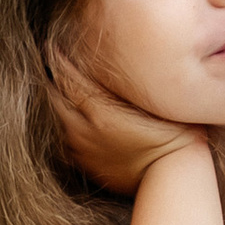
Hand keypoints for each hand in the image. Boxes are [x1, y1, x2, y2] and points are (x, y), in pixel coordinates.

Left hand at [47, 47, 206, 196]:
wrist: (171, 178)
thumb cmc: (174, 134)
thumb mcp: (153, 100)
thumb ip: (127, 83)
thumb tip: (113, 65)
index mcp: (99, 111)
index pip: (68, 78)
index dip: (58, 60)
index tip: (52, 47)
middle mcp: (84, 130)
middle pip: (55, 98)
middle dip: (52, 79)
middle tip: (50, 64)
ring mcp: (83, 150)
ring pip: (58, 120)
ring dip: (56, 102)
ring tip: (58, 88)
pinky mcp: (87, 165)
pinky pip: (67, 141)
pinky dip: (65, 126)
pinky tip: (71, 121)